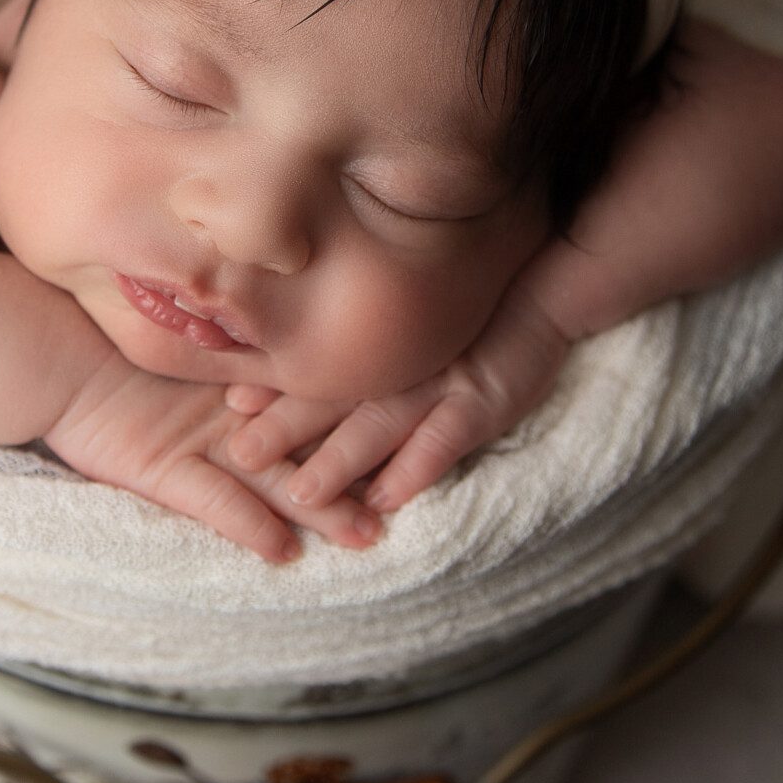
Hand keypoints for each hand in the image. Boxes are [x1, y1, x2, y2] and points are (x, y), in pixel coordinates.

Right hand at [43, 352, 384, 561]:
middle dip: (357, 472)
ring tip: (365, 535)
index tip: (406, 435)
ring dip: (322, 507)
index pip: (310, 406)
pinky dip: (249, 526)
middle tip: (406, 496)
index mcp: (237, 386)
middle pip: (308, 444)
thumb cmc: (101, 349)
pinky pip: (215, 502)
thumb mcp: (173, 355)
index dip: (356, 421)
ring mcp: (199, 441)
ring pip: (276, 478)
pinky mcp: (162, 469)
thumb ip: (221, 358)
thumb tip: (265, 361)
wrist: (46, 353)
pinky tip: (281, 550)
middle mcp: (230, 413)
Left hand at [224, 287, 570, 514]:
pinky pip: (447, 439)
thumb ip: (375, 339)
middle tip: (241, 454)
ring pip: (382, 424)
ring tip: (302, 493)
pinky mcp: (486, 402)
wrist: (550, 284)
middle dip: (287, 429)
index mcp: (387, 347)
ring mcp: (444, 383)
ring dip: (341, 460)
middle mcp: (406, 364)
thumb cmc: (482, 305)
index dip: (278, 387)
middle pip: (337, 399)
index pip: (322, 368)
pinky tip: (387, 497)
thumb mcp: (423, 316)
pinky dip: (416, 468)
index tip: (232, 404)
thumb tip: (306, 348)